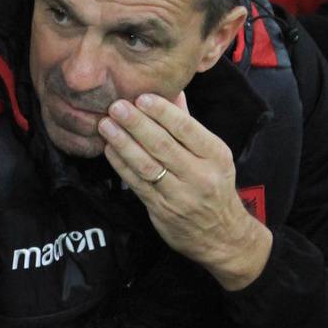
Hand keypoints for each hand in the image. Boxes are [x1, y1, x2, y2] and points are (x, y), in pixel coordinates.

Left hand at [98, 92, 272, 289]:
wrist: (221, 236)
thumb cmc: (215, 186)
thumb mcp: (213, 155)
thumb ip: (189, 125)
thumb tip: (174, 92)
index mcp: (216, 155)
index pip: (187, 129)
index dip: (162, 112)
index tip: (142, 96)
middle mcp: (200, 175)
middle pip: (163, 145)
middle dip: (137, 124)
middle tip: (117, 106)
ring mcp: (180, 195)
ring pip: (147, 165)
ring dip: (123, 143)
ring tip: (106, 125)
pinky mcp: (161, 210)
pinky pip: (137, 183)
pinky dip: (121, 165)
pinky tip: (110, 149)